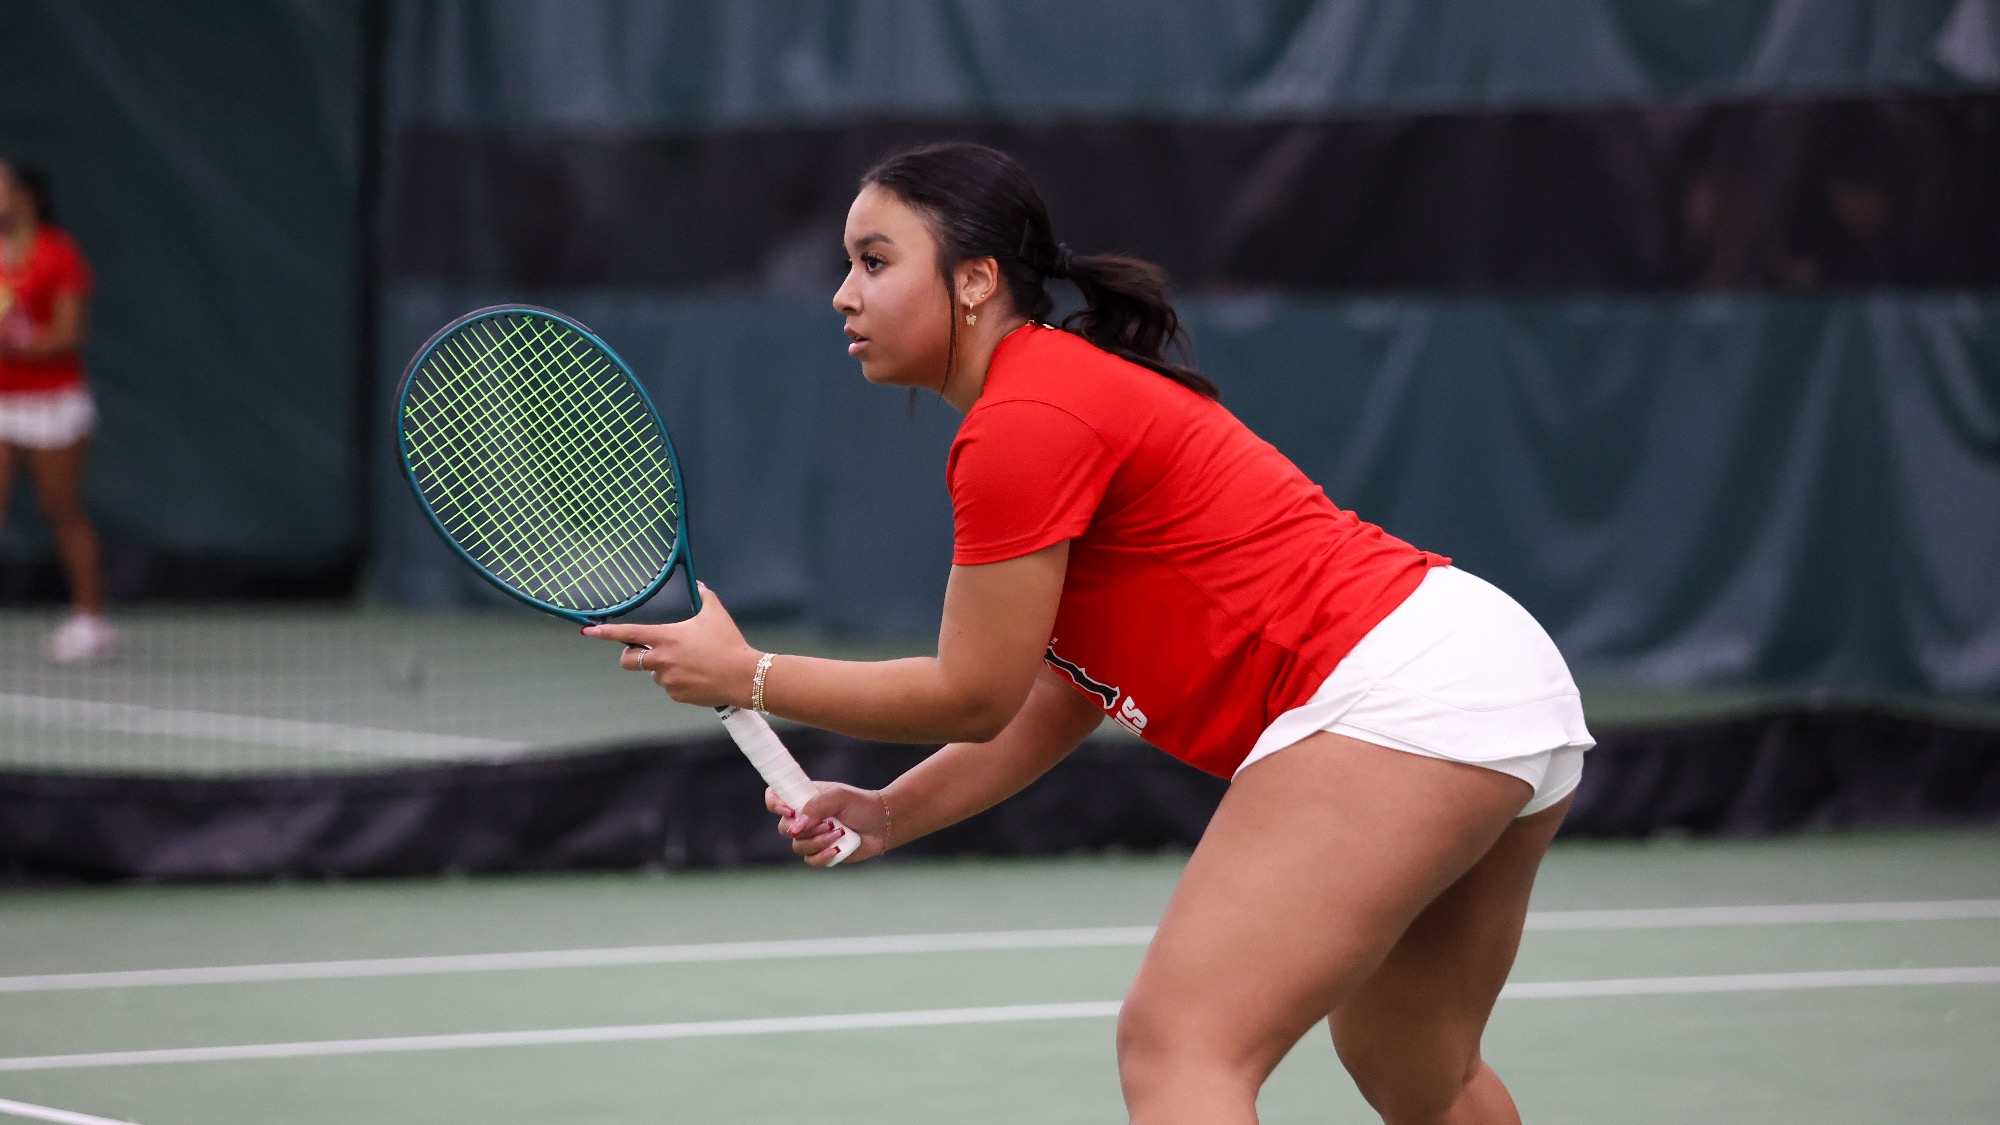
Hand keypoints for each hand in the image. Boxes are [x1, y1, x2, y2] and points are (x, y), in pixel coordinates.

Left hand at [582, 582, 759, 707]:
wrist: (743, 677)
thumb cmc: (729, 644)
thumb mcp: (716, 615)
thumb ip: (704, 597)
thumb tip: (700, 586)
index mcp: (666, 637)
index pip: (628, 634)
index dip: (606, 632)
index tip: (589, 631)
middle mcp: (661, 659)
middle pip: (628, 661)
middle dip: (631, 657)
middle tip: (646, 653)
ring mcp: (667, 680)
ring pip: (654, 674)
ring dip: (664, 669)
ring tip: (691, 664)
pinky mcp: (676, 695)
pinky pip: (670, 687)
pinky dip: (678, 682)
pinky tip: (697, 676)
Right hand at [766, 782, 891, 866]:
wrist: (882, 824)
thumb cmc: (861, 805)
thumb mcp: (838, 797)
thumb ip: (815, 807)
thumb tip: (795, 826)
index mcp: (803, 798)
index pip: (775, 799)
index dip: (775, 805)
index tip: (789, 810)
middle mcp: (804, 818)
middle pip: (784, 828)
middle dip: (805, 829)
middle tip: (827, 823)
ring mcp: (811, 837)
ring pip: (798, 846)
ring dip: (818, 841)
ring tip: (839, 833)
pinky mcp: (821, 853)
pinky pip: (810, 860)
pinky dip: (823, 856)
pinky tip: (838, 849)